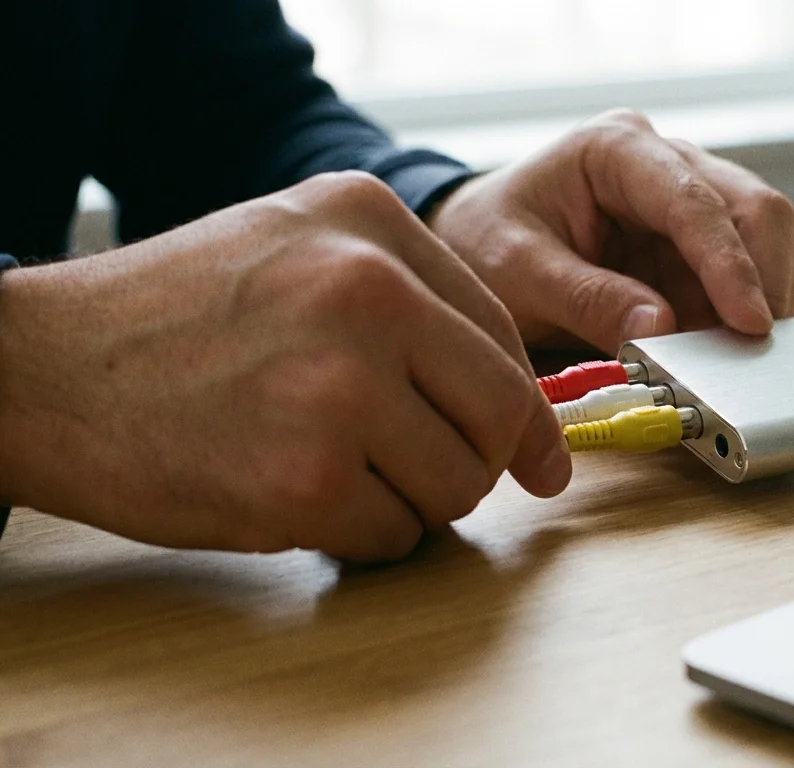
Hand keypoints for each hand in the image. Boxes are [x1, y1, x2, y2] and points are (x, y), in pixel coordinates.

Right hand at [0, 172, 569, 562]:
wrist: (39, 368)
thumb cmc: (174, 316)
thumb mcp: (295, 246)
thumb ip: (412, 300)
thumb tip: (524, 408)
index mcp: (370, 220)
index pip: (502, 333)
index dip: (525, 411)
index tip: (538, 458)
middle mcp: (367, 290)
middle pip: (501, 414)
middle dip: (478, 462)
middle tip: (427, 474)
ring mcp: (337, 385)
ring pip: (458, 485)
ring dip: (412, 501)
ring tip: (334, 469)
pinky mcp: (304, 479)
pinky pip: (394, 536)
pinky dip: (358, 536)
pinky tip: (292, 495)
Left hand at [428, 109, 793, 352]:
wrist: (474, 246)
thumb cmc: (485, 245)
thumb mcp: (516, 274)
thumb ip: (586, 299)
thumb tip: (662, 330)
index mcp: (617, 149)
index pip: (696, 200)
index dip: (731, 264)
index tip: (751, 323)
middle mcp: (667, 162)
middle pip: (756, 209)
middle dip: (765, 282)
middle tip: (757, 353)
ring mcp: (691, 201)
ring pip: (769, 241)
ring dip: (764, 301)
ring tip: (736, 359)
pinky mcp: (700, 246)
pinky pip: (751, 275)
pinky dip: (746, 316)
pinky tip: (725, 352)